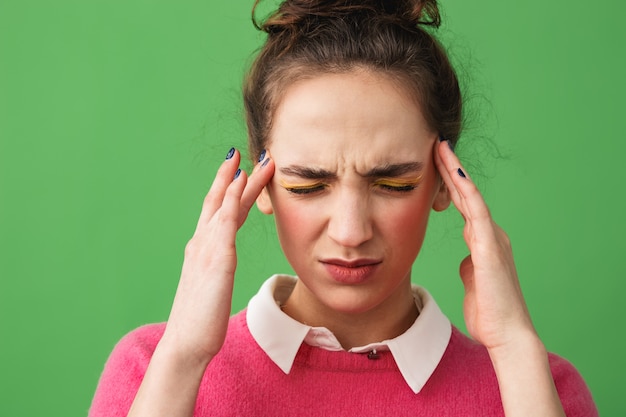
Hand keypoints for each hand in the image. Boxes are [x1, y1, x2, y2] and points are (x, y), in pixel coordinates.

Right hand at [161, 148, 274, 362]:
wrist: (186, 343)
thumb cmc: (200, 321)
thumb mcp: (212, 289)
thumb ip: (216, 271)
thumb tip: (221, 266)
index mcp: (203, 250)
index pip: (220, 213)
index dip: (230, 190)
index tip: (240, 169)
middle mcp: (202, 243)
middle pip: (220, 201)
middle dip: (234, 175)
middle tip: (248, 151)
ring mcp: (206, 248)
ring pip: (226, 204)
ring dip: (241, 179)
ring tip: (257, 159)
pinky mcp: (215, 258)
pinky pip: (226, 220)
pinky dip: (233, 197)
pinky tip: (242, 181)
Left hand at [434, 141, 535, 350]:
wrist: (506, 334)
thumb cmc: (489, 311)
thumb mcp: (473, 283)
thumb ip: (471, 267)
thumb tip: (466, 260)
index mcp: (484, 242)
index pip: (464, 205)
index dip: (450, 184)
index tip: (434, 164)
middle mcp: (489, 234)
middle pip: (466, 195)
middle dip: (451, 169)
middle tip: (435, 145)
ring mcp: (492, 237)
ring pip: (471, 196)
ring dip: (455, 171)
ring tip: (440, 148)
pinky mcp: (489, 246)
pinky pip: (476, 211)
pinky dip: (465, 190)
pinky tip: (454, 171)